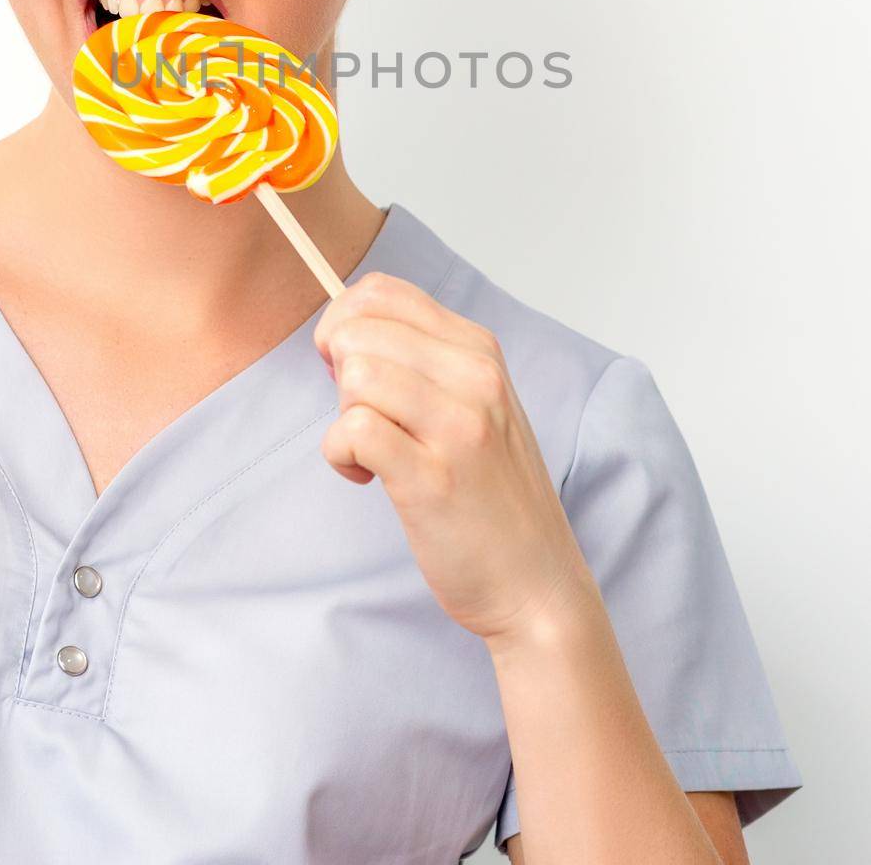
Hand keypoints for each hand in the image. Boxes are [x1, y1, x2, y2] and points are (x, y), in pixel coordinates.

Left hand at [313, 270, 599, 648]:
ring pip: (356, 373)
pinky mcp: (432, 477)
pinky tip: (366, 476)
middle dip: (338, 371)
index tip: (347, 365)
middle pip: (358, 328)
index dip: (343, 323)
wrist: (537, 583)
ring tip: (371, 450)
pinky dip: (341, 454)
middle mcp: (474, 376)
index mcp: (479, 350)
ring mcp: (458, 426)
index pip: (382, 292)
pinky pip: (353, 430)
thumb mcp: (476, 405)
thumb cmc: (492, 494)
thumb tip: (342, 332)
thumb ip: (423, 361)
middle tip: (362, 414)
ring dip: (343, 416)